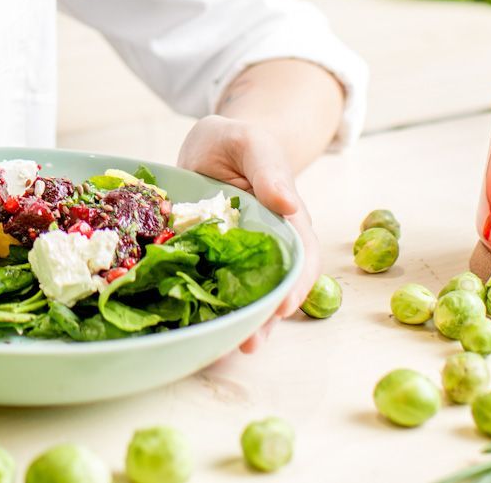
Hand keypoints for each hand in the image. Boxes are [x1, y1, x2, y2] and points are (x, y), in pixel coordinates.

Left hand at [177, 114, 321, 354]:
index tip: (284, 308)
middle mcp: (265, 245)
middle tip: (248, 343)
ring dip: (236, 321)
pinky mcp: (206, 259)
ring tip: (221, 349)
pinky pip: (207, 285)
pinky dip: (202, 306)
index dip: (296, 285)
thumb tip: (288, 203)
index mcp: (286, 220)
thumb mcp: (251, 143)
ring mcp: (235, 257)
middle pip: (274, 287)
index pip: (301, 257)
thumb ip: (268, 170)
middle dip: (264, 318)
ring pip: (242, 295)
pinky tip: (190, 327)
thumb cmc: (238, 141)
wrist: (213, 145)